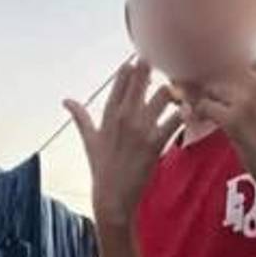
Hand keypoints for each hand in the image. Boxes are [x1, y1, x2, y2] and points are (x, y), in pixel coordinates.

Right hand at [64, 58, 183, 225]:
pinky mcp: (155, 143)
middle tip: (158, 64)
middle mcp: (124, 117)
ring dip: (173, 92)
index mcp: (109, 115)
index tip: (136, 59)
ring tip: (179, 93)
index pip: (120, 83)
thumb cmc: (101, 169)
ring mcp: (140, 129)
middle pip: (140, 81)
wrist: (112, 197)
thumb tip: (66, 101)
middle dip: (149, 69)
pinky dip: (184, 115)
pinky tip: (189, 112)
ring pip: (163, 95)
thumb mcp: (89, 140)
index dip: (129, 69)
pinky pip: (175, 121)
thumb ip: (80, 117)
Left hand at [189, 57, 255, 199]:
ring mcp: (246, 102)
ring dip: (201, 99)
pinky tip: (200, 121)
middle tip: (198, 95)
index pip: (242, 59)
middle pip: (221, 73)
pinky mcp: (233, 120)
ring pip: (211, 89)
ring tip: (199, 111)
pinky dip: (198, 113)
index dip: (225, 68)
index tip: (218, 83)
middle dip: (208, 85)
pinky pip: (205, 107)